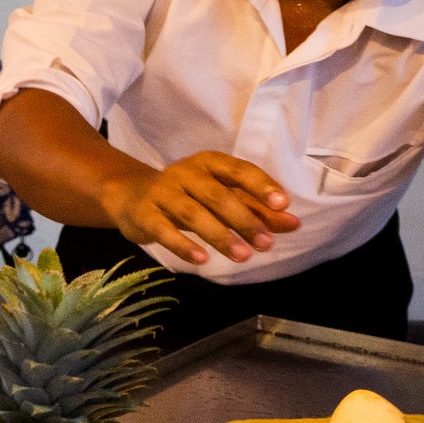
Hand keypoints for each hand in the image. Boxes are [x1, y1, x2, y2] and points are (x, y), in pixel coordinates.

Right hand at [102, 153, 299, 265]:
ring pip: (193, 213)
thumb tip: (293, 223)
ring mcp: (163, 192)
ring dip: (220, 235)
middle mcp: (186, 172)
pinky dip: (183, 245)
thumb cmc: (186, 196)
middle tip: (266, 244)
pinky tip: (202, 259)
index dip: (261, 186)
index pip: (239, 170)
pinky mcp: (145, 214)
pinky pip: (164, 229)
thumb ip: (255, 210)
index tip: (282, 204)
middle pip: (218, 194)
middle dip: (244, 219)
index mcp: (208, 163)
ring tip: (242, 256)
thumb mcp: (220, 198)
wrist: (131, 196)